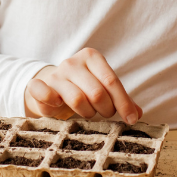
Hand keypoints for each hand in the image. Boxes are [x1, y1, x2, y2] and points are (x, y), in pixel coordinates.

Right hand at [24, 48, 142, 123]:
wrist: (50, 86)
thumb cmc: (82, 88)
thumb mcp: (102, 87)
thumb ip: (120, 98)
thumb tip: (137, 114)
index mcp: (91, 57)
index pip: (112, 82)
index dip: (123, 103)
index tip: (131, 120)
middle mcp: (72, 62)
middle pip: (97, 92)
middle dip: (106, 109)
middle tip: (105, 114)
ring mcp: (55, 74)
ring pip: (77, 99)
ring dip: (87, 113)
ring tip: (87, 113)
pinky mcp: (38, 86)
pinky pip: (44, 93)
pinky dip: (52, 101)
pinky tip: (58, 105)